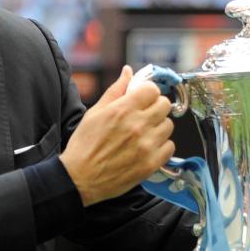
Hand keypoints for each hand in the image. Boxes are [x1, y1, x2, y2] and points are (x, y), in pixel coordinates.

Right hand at [60, 66, 175, 205]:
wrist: (79, 178)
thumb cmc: (84, 145)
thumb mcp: (95, 112)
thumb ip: (116, 90)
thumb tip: (128, 72)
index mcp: (123, 109)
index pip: (152, 90)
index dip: (148, 93)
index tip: (143, 99)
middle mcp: (138, 125)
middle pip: (165, 105)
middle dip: (155, 107)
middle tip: (145, 115)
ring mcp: (146, 145)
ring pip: (168, 126)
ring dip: (158, 127)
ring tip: (144, 134)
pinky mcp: (151, 164)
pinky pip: (170, 147)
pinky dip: (161, 146)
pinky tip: (147, 148)